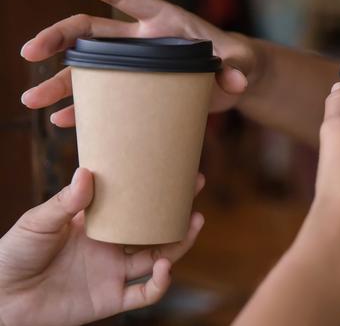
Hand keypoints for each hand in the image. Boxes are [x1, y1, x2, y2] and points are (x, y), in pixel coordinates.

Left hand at [0, 168, 204, 325]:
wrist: (1, 298)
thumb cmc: (14, 253)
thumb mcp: (38, 222)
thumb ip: (66, 202)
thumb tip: (87, 172)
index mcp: (96, 224)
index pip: (133, 203)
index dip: (153, 188)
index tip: (171, 166)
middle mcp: (111, 247)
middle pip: (155, 228)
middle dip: (177, 209)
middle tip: (195, 186)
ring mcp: (113, 273)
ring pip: (159, 257)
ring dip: (180, 242)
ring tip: (194, 222)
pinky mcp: (111, 299)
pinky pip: (145, 293)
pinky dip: (161, 282)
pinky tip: (166, 267)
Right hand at [20, 0, 255, 126]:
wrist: (234, 81)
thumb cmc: (237, 62)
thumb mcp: (240, 61)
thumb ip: (238, 66)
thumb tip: (236, 81)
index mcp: (161, 20)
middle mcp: (140, 40)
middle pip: (90, 32)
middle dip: (57, 39)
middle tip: (29, 52)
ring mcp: (135, 67)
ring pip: (88, 69)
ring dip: (59, 82)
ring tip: (32, 99)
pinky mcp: (138, 92)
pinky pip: (104, 98)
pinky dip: (83, 109)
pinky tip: (63, 120)